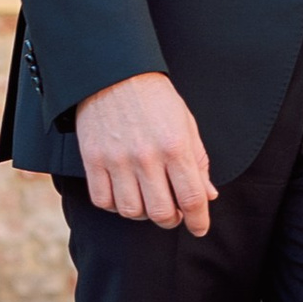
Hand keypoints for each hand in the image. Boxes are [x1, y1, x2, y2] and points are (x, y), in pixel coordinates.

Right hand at [74, 72, 215, 232]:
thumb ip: (198, 162)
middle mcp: (146, 157)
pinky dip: (115, 205)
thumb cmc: (155, 98)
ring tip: (148, 201)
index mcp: (175, 147)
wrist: (114, 73)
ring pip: (131, 211)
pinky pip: (103, 200)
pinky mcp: (93, 160)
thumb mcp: (186, 124)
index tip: (199, 228)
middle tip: (173, 213)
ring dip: (143, 214)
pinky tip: (124, 194)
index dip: (198, 220)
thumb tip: (209, 195)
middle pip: (161, 212)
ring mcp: (117, 160)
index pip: (192, 198)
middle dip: (172, 220)